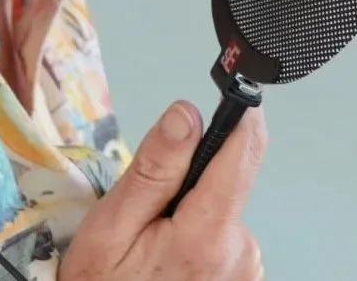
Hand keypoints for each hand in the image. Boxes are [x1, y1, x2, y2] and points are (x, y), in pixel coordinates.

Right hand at [60, 100, 266, 279]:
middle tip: (147, 215)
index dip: (239, 116)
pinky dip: (200, 242)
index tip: (233, 93)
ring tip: (154, 250)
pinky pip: (225, 240)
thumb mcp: (110, 230)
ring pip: (223, 213)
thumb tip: (186, 115)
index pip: (244, 152)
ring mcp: (246, 273)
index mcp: (207, 235)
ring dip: (192, 218)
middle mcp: (241, 254)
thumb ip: (154, 169)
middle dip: (190, 184)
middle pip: (226, 182)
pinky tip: (171, 264)